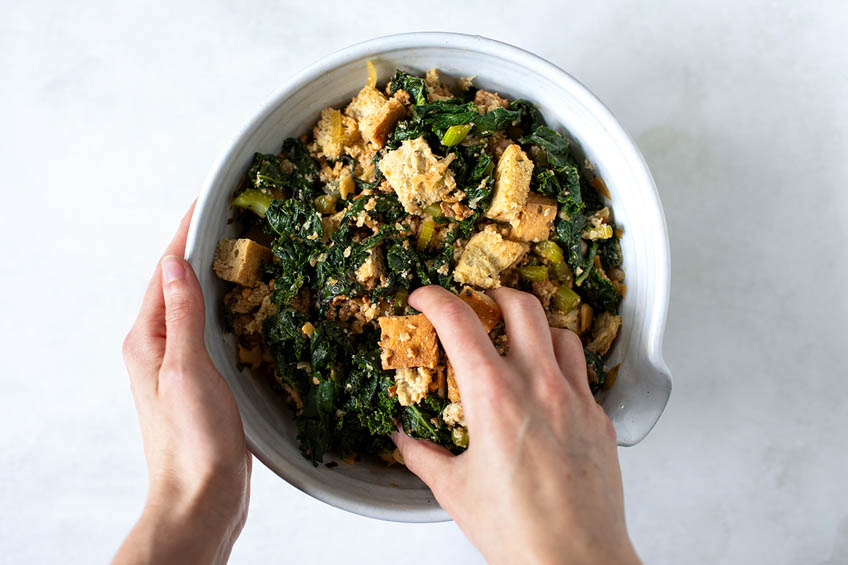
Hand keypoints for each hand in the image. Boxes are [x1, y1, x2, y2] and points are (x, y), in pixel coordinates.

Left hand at [115, 204, 250, 564]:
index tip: (207, 202)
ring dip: (212, 275)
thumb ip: (182, 317)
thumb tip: (178, 263)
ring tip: (240, 249)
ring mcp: (177, 364)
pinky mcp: (199, 379)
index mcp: (146, 340)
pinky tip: (244, 303)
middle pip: (176, 283)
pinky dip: (224, 306)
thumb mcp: (187, 371)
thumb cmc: (192, 442)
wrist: (201, 495)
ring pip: (193, 305)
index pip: (165, 272)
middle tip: (231, 218)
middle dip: (199, 248)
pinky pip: (208, 329)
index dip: (185, 234)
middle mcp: (157, 347)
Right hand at [392, 286, 639, 564]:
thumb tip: (405, 440)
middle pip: (521, 306)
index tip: (425, 298)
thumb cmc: (519, 532)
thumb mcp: (454, 491)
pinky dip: (562, 364)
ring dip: (535, 327)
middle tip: (479, 305)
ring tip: (519, 340)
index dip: (436, 300)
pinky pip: (583, 371)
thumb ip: (423, 456)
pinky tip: (548, 386)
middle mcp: (539, 387)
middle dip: (494, 294)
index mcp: (495, 398)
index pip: (460, 323)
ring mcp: (575, 399)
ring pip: (560, 331)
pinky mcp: (600, 418)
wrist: (576, 561)